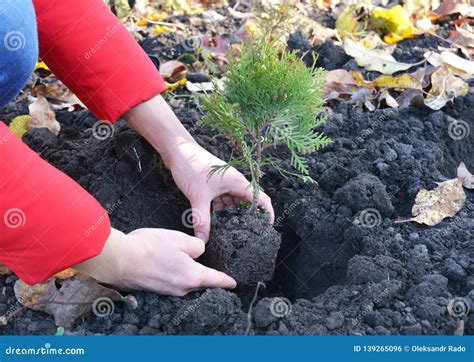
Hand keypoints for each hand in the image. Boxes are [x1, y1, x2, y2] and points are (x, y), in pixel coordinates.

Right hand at [75, 228, 235, 295]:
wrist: (119, 259)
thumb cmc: (149, 247)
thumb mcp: (179, 239)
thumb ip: (195, 245)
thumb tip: (198, 251)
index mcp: (192, 276)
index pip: (216, 280)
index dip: (226, 281)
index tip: (234, 283)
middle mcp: (182, 288)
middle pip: (201, 283)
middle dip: (207, 277)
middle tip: (212, 270)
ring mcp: (168, 291)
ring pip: (186, 282)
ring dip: (189, 274)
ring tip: (187, 263)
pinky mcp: (156, 289)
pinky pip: (173, 282)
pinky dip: (175, 275)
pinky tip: (169, 265)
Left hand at [125, 95, 274, 241]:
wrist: (177, 150)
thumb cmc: (191, 166)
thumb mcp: (198, 197)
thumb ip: (202, 221)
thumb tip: (203, 241)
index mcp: (238, 182)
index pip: (261, 199)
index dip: (267, 214)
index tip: (267, 228)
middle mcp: (234, 182)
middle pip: (247, 203)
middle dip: (245, 217)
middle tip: (243, 234)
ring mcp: (224, 182)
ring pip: (233, 202)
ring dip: (230, 214)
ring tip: (225, 229)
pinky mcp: (214, 184)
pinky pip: (222, 199)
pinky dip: (219, 209)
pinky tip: (213, 218)